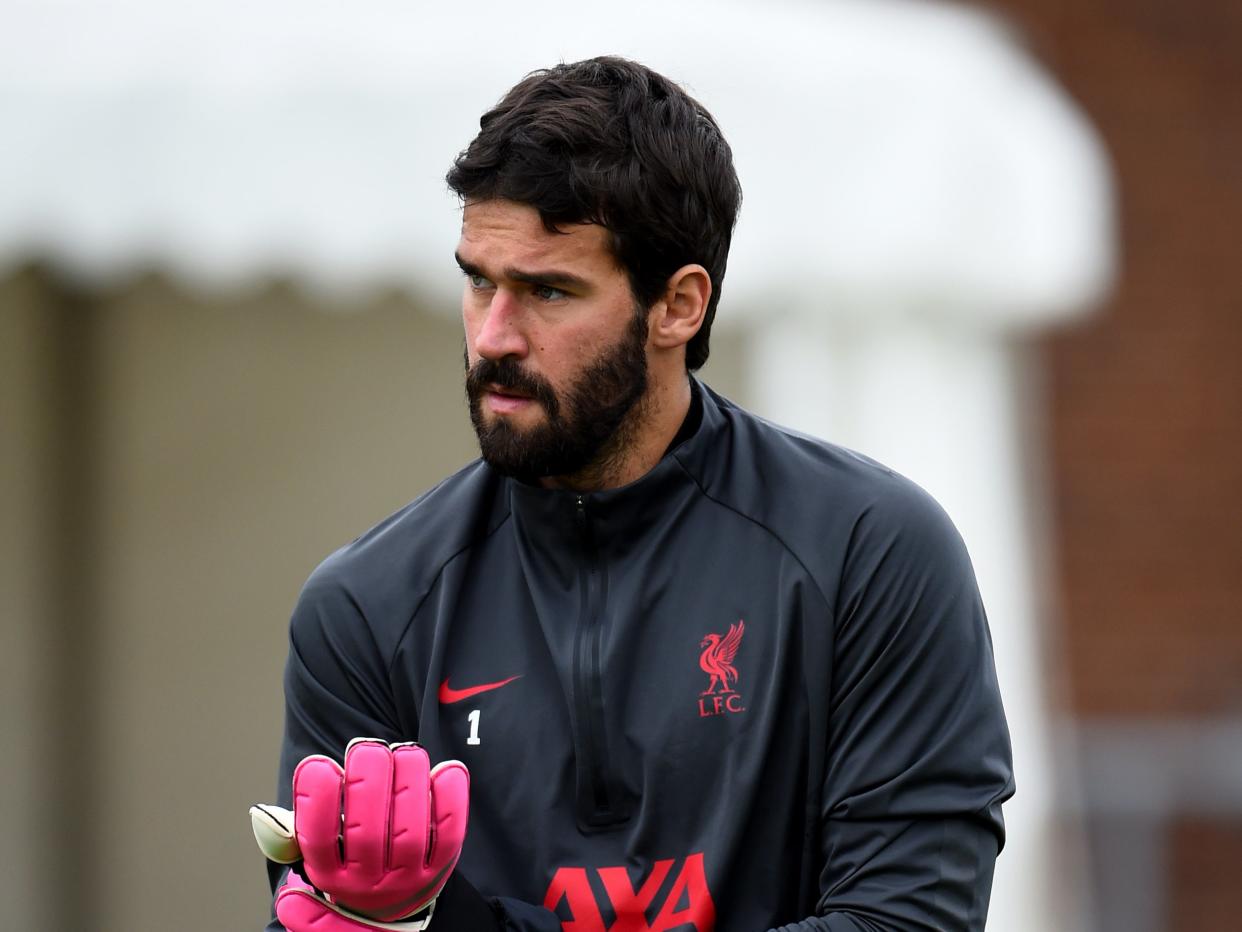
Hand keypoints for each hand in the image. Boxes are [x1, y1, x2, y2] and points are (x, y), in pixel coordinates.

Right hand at [250, 739, 469, 924]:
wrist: (390, 908)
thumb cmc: (347, 862)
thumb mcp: (314, 853)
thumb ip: (288, 835)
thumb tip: (263, 816)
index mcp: (329, 873)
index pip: (318, 840)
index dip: (316, 802)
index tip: (318, 764)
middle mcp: (367, 881)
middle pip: (367, 835)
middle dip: (368, 784)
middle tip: (366, 747)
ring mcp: (407, 875)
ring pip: (411, 832)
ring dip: (409, 785)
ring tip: (404, 751)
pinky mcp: (441, 865)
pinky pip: (450, 833)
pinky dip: (450, 799)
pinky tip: (445, 770)